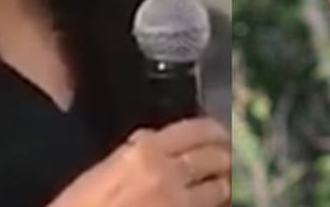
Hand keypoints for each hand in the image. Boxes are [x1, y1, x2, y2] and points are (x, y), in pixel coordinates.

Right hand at [48, 117, 230, 206]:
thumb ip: (132, 151)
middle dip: (225, 156)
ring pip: (220, 189)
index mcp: (144, 152)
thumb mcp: (101, 171)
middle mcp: (168, 173)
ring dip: (225, 184)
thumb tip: (153, 139)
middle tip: (228, 157)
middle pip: (215, 157)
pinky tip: (216, 204)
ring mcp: (179, 204)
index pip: (194, 130)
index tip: (219, 132)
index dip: (213, 130)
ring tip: (224, 183)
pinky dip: (217, 206)